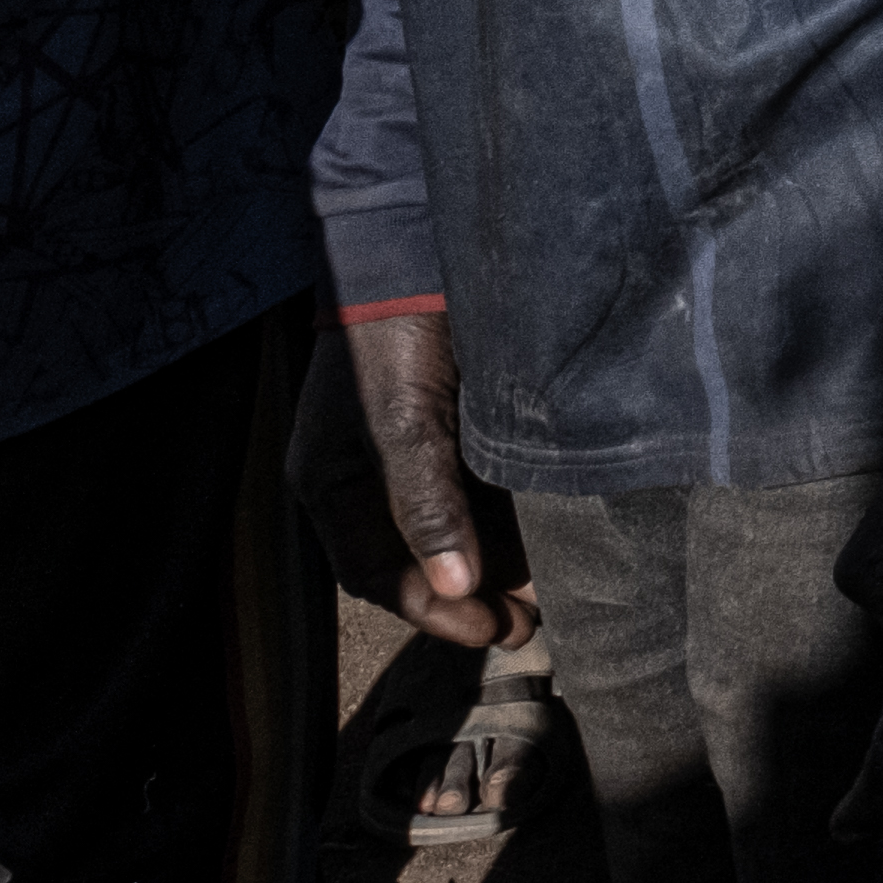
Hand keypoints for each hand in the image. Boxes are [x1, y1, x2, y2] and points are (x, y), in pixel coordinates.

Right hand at [345, 310, 532, 660]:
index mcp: (333, 487)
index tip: (491, 632)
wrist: (418, 251)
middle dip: (469, 595)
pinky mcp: (450, 424)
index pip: (378, 576)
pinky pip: (474, 491)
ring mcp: (409, 452)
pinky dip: (505, 519)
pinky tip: (548, 535)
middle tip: (531, 624)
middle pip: (416, 559)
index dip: (432, 611)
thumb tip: (455, 587)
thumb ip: (424, 504)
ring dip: (495, 563)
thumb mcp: (404, 424)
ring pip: (451, 530)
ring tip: (550, 594)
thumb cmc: (393, 339)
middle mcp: (367, 479)